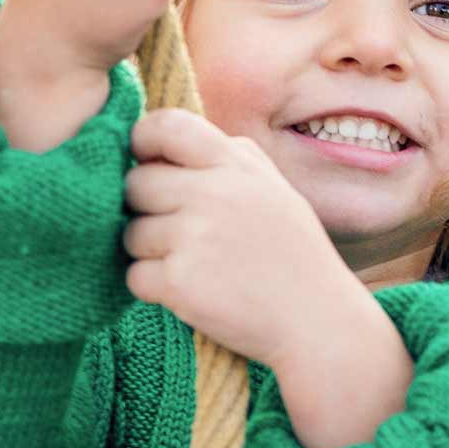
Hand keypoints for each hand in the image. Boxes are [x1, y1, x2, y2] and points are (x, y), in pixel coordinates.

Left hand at [122, 109, 353, 363]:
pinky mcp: (178, 282)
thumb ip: (232, 159)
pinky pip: (134, 276)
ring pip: (130, 234)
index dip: (142, 140)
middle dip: (144, 208)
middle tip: (175, 232)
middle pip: (135, 184)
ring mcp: (193, 237)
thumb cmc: (296, 257)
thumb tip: (177, 140)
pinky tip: (190, 291)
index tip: (143, 161)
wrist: (317, 321)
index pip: (166, 126)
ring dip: (149, 252)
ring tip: (193, 265)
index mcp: (235, 165)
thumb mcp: (277, 191)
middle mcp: (212, 194)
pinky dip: (153, 288)